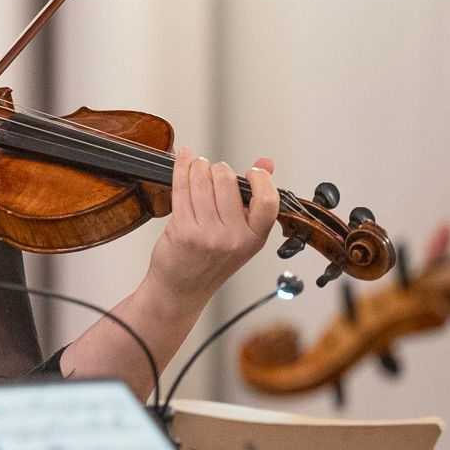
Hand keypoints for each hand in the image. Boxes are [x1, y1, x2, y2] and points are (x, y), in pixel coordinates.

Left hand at [142, 149, 281, 303]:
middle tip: (213, 171)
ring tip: (197, 166)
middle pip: (227, 181)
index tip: (251, 172)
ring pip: (202, 181)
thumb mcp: (242, 235)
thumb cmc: (211, 261)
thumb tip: (267, 163)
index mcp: (254, 237)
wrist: (182, 288)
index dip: (261, 179)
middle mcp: (233, 237)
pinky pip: (181, 188)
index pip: (268, 200)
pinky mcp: (183, 230)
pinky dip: (181, 168)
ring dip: (198, 166)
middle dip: (218, 168)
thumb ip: (256, 198)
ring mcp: (207, 234)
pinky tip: (183, 160)